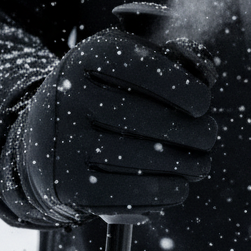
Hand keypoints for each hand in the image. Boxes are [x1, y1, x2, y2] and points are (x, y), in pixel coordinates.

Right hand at [9, 29, 217, 224]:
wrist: (41, 141)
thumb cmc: (105, 97)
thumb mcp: (127, 65)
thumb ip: (172, 60)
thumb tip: (205, 73)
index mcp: (87, 57)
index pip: (146, 69)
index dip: (184, 89)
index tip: (202, 104)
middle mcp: (69, 95)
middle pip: (153, 120)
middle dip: (195, 132)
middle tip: (208, 136)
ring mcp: (65, 142)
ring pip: (146, 159)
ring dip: (188, 165)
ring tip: (200, 164)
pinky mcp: (67, 184)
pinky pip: (129, 194)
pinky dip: (164, 192)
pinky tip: (180, 186)